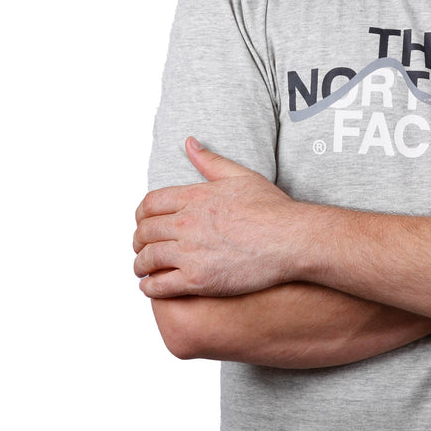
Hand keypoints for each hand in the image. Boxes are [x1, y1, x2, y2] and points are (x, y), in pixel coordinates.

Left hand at [133, 138, 298, 297]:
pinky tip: (151, 286)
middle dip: (139, 241)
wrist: (292, 239)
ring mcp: (190, 252)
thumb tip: (189, 143)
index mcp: (194, 197)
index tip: (143, 224)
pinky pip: (158, 285)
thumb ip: (210, 161)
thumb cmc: (273, 210)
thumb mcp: (241, 176)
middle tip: (141, 248)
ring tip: (143, 270)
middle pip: (144, 232)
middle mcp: (186, 223)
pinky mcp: (197, 279)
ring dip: (140, 265)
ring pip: (147, 259)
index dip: (141, 216)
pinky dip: (149, 287)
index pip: (149, 204)